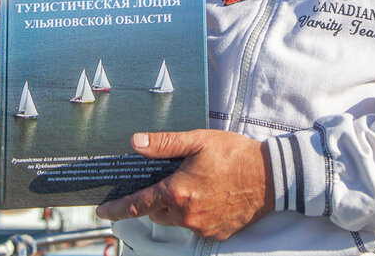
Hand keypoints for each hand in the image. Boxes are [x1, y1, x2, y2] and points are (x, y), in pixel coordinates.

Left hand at [95, 129, 272, 239]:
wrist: (272, 177)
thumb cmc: (236, 155)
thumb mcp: (199, 141)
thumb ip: (165, 143)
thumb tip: (136, 143)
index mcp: (178, 191)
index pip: (138, 204)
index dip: (117, 209)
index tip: (102, 212)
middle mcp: (187, 214)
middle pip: (158, 212)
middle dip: (157, 200)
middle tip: (170, 180)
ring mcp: (203, 226)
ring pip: (177, 220)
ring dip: (177, 206)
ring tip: (195, 184)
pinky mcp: (217, 233)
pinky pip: (196, 225)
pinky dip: (196, 213)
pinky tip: (210, 196)